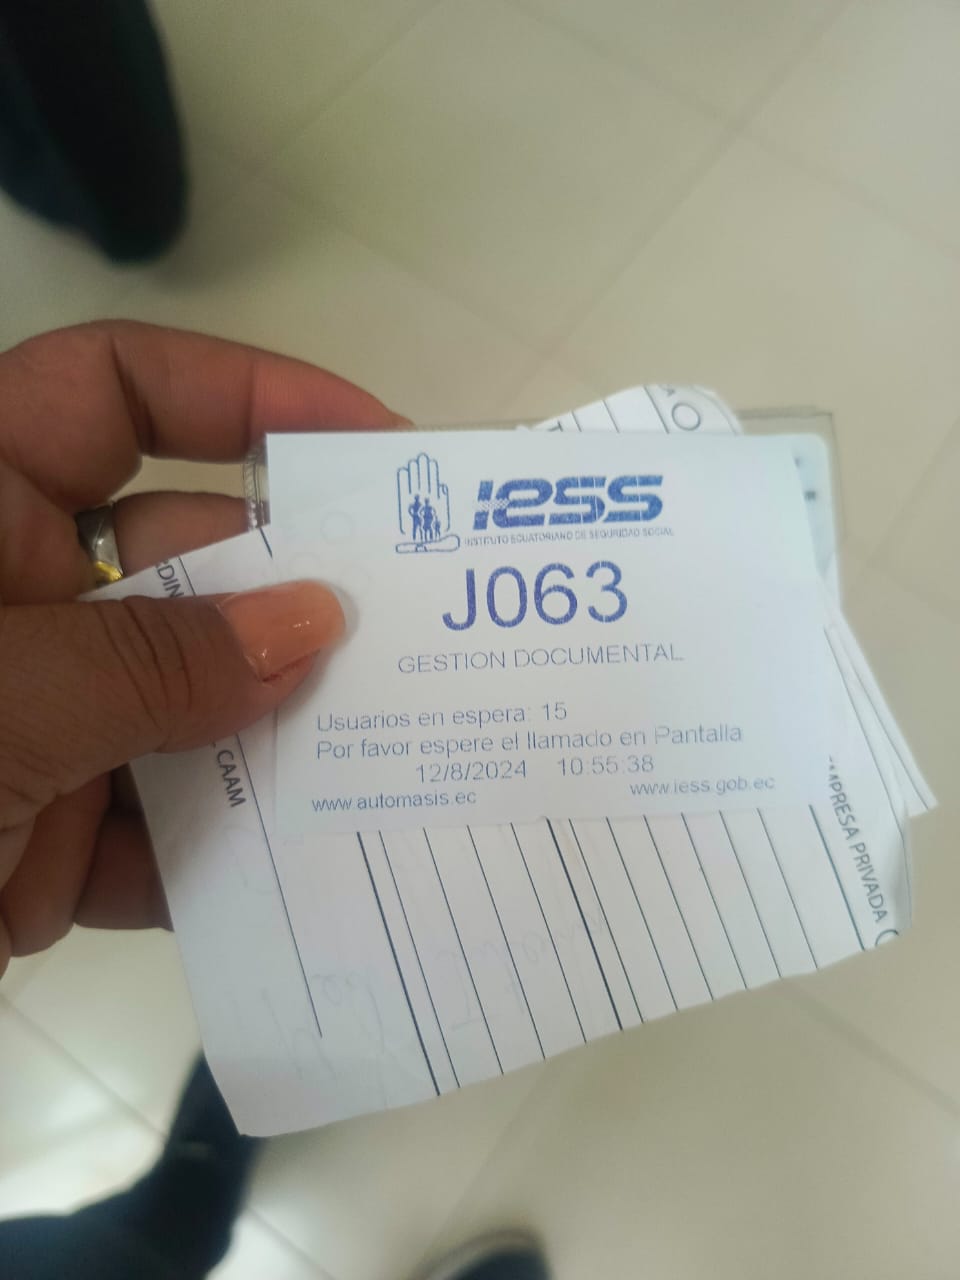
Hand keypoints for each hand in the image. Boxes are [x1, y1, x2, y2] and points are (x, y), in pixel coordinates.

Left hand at [0, 321, 405, 975]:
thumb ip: (150, 663)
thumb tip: (316, 624)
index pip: (110, 393)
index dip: (242, 392)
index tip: (369, 444)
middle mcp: (7, 602)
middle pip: (184, 559)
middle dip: (295, 592)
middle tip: (425, 625)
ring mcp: (35, 728)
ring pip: (192, 702)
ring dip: (283, 731)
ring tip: (403, 749)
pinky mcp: (45, 844)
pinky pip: (166, 827)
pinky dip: (232, 850)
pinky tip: (319, 862)